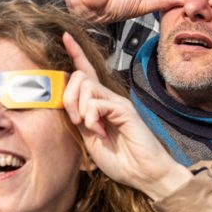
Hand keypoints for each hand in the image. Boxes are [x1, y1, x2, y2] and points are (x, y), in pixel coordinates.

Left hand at [62, 33, 191, 199]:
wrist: (146, 175)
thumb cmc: (121, 160)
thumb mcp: (90, 140)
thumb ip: (80, 120)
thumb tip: (66, 105)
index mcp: (100, 104)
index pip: (86, 73)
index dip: (75, 54)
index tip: (65, 36)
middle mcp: (109, 98)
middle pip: (79, 77)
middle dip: (68, 97)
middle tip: (76, 120)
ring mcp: (118, 102)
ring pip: (86, 87)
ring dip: (80, 109)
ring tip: (91, 128)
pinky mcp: (125, 109)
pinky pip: (98, 103)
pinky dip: (92, 118)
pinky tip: (101, 132)